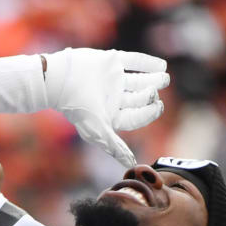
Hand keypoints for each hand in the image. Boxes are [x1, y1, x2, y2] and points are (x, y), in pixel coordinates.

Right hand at [42, 48, 168, 165]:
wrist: (60, 80)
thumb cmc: (78, 108)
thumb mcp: (99, 131)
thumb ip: (115, 147)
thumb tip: (132, 164)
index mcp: (111, 114)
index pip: (136, 116)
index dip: (149, 113)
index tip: (159, 107)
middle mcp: (113, 98)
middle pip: (138, 98)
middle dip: (150, 95)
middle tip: (157, 91)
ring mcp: (112, 79)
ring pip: (138, 80)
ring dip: (153, 79)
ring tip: (165, 78)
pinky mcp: (110, 61)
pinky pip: (133, 61)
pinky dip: (147, 62)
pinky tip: (161, 65)